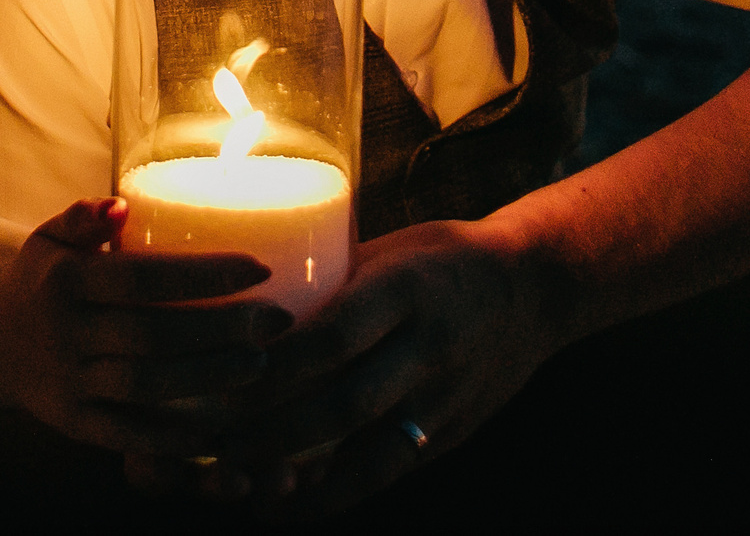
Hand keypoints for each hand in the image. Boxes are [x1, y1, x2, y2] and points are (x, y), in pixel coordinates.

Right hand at [0, 197, 293, 456]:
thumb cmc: (38, 283)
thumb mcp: (48, 241)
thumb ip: (83, 218)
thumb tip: (122, 203)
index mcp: (64, 281)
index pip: (141, 276)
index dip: (202, 274)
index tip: (260, 268)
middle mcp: (64, 333)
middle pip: (152, 335)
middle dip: (220, 330)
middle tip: (277, 322)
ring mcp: (68, 383)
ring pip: (144, 387)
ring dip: (207, 379)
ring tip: (259, 366)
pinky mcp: (74, 424)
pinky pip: (128, 435)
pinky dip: (174, 436)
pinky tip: (221, 427)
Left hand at [194, 216, 566, 517]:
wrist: (536, 287)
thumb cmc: (442, 259)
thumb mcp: (389, 250)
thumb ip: (328, 283)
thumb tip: (243, 307)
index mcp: (409, 288)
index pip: (335, 335)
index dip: (276, 366)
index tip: (223, 378)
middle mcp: (431, 346)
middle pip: (344, 402)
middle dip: (273, 431)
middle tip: (214, 443)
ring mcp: (446, 396)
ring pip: (366, 451)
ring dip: (300, 475)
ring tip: (242, 484)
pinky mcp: (453, 431)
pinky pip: (388, 470)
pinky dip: (336, 492)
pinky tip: (291, 500)